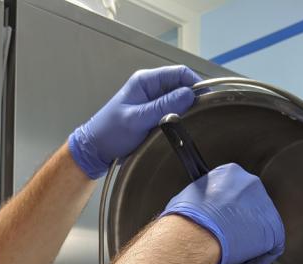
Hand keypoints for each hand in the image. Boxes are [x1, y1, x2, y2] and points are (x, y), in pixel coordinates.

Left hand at [69, 65, 200, 178]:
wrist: (95, 149)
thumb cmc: (110, 133)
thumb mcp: (137, 119)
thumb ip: (163, 107)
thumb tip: (189, 95)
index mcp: (145, 81)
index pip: (179, 73)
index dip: (196, 84)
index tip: (207, 99)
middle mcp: (150, 89)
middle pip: (181, 87)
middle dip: (193, 99)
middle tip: (202, 115)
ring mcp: (152, 103)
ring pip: (178, 102)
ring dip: (186, 111)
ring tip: (192, 124)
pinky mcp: (153, 116)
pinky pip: (172, 114)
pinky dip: (179, 120)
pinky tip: (181, 130)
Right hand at [159, 163, 284, 263]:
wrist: (192, 236)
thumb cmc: (185, 223)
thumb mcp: (188, 201)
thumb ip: (202, 204)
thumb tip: (201, 215)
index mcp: (230, 174)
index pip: (235, 197)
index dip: (228, 219)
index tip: (222, 231)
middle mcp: (250, 184)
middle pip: (250, 214)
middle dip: (238, 236)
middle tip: (228, 250)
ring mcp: (264, 206)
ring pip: (260, 231)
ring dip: (246, 251)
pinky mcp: (273, 229)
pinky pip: (272, 246)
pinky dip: (260, 260)